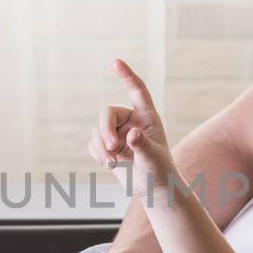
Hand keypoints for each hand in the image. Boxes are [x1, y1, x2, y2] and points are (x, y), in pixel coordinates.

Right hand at [88, 59, 176, 191]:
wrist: (153, 189)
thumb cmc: (160, 171)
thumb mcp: (154, 159)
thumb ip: (143, 146)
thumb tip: (131, 135)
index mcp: (147, 116)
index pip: (137, 91)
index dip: (127, 76)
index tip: (116, 62)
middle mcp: (130, 120)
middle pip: (107, 113)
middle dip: (105, 131)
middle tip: (111, 149)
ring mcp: (117, 132)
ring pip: (96, 129)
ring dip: (101, 147)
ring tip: (112, 163)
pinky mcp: (106, 144)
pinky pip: (92, 143)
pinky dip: (97, 154)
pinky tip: (110, 163)